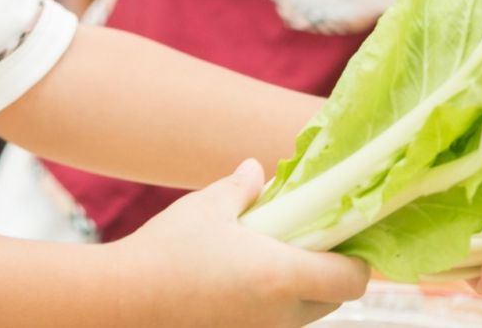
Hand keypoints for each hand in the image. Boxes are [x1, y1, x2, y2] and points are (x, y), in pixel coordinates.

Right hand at [114, 159, 369, 326]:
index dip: (358, 260)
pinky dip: (273, 303)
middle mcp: (281, 315)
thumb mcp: (207, 207)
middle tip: (304, 238)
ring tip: (269, 256)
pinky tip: (244, 279)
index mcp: (283, 276)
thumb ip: (241, 188)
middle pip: (334, 299)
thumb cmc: (168, 250)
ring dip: (301, 288)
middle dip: (329, 270)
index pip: (353, 280)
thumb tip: (256, 169)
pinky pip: (274, 323)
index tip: (342, 235)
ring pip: (305, 314)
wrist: (124, 300)